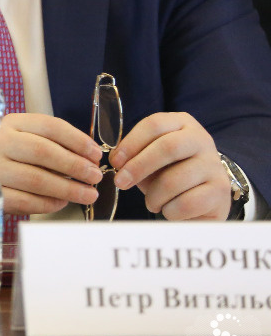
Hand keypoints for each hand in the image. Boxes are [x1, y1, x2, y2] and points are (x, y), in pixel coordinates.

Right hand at [0, 113, 102, 214]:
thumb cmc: (8, 154)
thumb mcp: (24, 137)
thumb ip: (52, 143)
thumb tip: (89, 159)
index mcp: (11, 123)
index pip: (49, 126)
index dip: (77, 140)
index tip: (96, 154)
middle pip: (43, 151)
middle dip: (75, 165)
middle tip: (95, 177)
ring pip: (36, 179)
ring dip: (68, 189)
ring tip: (88, 195)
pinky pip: (24, 201)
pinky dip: (48, 203)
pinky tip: (61, 203)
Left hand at [110, 112, 228, 219]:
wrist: (203, 199)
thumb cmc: (169, 173)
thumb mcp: (150, 159)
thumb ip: (133, 155)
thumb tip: (117, 161)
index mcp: (182, 124)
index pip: (154, 124)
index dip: (131, 143)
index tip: (115, 161)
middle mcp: (201, 139)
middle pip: (167, 147)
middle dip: (139, 166)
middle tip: (121, 182)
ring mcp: (214, 165)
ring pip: (175, 179)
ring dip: (154, 196)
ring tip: (152, 202)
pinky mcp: (220, 191)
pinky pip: (187, 203)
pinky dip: (170, 211)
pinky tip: (171, 210)